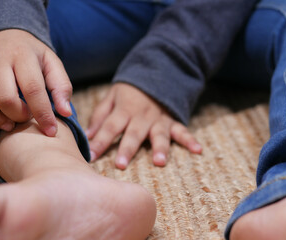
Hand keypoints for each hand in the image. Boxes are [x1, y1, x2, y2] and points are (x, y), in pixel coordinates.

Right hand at [0, 29, 72, 141]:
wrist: (1, 33)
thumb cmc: (31, 55)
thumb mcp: (51, 62)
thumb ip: (61, 86)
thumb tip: (66, 112)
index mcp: (22, 56)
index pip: (32, 88)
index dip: (43, 113)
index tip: (51, 131)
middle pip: (4, 96)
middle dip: (19, 115)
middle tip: (27, 119)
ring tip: (9, 125)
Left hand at [87, 83, 201, 169]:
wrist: (155, 73)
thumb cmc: (130, 91)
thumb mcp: (111, 97)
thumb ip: (100, 116)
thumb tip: (87, 135)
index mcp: (124, 110)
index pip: (110, 127)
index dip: (100, 142)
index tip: (90, 157)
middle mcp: (142, 116)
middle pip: (134, 134)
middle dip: (127, 149)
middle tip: (121, 165)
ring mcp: (159, 119)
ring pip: (159, 135)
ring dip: (159, 148)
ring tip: (159, 162)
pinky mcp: (173, 121)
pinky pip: (182, 131)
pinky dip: (190, 140)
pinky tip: (198, 150)